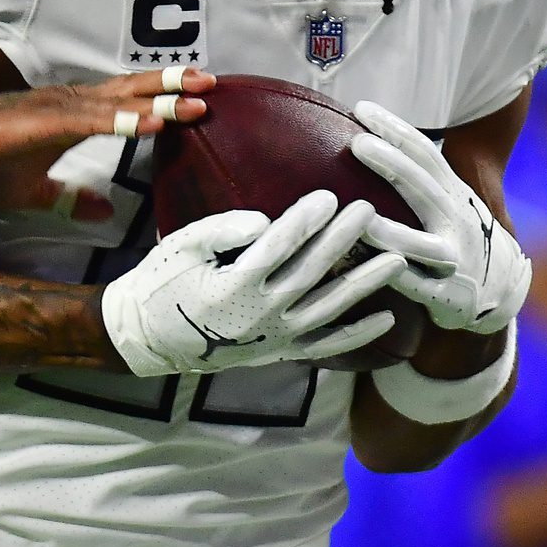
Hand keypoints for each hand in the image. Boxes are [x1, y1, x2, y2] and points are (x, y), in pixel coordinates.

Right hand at [0, 68, 213, 211]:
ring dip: (154, 101)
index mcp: (68, 118)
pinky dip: (117, 120)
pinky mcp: (37, 122)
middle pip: (127, 92)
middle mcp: (66, 106)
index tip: (198, 99)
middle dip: (170, 87)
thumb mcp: (33, 192)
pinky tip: (144, 123)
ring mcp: (52, 110)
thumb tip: (106, 212)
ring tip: (193, 100)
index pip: (122, 103)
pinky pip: (85, 121)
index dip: (158, 100)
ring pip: (113, 102)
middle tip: (213, 82)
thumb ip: (70, 198)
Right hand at [99, 189, 408, 376]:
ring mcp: (273, 337)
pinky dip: (357, 335)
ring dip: (365, 284)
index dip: (305, 221)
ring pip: (329, 309)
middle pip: (311, 273)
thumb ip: (220, 231)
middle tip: (370, 211)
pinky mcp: (279, 351)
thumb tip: (264, 221)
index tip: (329, 195)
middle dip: (343, 240)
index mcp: (231, 288)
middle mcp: (259, 315)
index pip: (277, 248)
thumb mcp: (179, 248)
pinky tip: (387, 318)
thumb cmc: (162, 283)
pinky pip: (326, 346)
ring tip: (397, 258)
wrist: (149, 337)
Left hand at [349, 101, 528, 334]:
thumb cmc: (455, 237)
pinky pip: (423, 288)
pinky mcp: (448, 296)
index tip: (361, 108)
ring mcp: (455, 258)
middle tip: (356, 143)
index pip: (423, 154)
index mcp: (451, 193)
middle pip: (423, 188)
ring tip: (362, 218)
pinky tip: (380, 271)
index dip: (395, 129)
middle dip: (392, 164)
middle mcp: (456, 220)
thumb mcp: (444, 202)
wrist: (501, 293)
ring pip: (423, 244)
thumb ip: (413, 176)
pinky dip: (403, 279)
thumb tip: (366, 136)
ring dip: (393, 231)